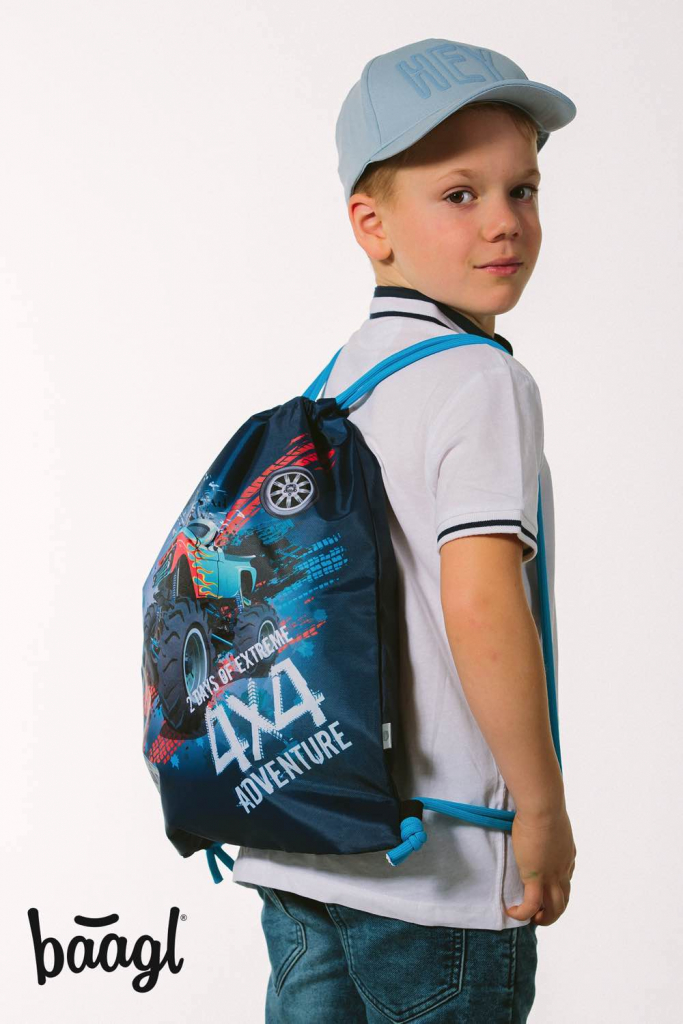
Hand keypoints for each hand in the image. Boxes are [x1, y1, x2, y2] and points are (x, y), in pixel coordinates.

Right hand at [505, 806, 575, 926]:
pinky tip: (511, 911)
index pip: (565, 878)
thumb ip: (545, 823)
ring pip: (554, 908)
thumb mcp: (549, 817)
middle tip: (539, 913)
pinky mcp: (536, 877)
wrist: (543, 807)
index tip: (544, 887)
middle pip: (564, 899)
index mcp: (567, 855)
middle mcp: (563, 869)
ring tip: (530, 919)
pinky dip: (522, 913)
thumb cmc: (544, 804)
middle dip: (553, 910)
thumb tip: (535, 815)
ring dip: (544, 918)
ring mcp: (552, 875)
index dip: (555, 888)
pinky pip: (531, 905)